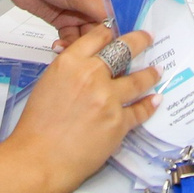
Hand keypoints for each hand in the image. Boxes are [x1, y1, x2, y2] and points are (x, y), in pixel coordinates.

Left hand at [0, 0, 122, 47]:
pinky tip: (61, 46)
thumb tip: (119, 28)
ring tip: (75, 52)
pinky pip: (72, 38)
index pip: (127, 6)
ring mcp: (79, 10)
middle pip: (109, 26)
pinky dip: (68, 44)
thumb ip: (102, 11)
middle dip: (103, 41)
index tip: (130, 43)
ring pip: (90, 36)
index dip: (129, 25)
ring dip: (83, 45)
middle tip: (98, 54)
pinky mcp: (64, 20)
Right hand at [0, 24, 159, 192]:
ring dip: (150, 74)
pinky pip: (140, 110)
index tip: (119, 33)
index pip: (99, 36)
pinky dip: (149, 104)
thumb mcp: (48, 83)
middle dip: (139, 41)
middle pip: (124, 49)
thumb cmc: (37, 126)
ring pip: (139, 79)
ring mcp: (108, 99)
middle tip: (147, 39)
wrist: (40, 159)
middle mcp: (92, 76)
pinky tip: (154, 100)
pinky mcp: (119, 123)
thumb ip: (70, 70)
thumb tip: (87, 65)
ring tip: (156, 71)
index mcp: (70, 63)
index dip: (111, 33)